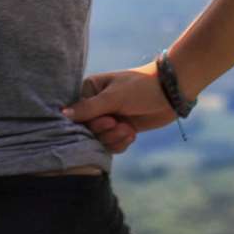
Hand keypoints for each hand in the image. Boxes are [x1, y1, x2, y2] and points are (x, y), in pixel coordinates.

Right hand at [62, 61, 176, 150]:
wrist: (171, 92)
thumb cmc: (141, 88)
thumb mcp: (114, 97)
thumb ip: (88, 108)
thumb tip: (62, 114)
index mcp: (90, 90)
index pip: (76, 115)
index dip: (89, 123)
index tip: (108, 120)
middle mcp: (96, 105)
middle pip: (87, 130)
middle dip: (104, 132)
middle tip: (118, 123)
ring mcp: (109, 118)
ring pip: (100, 140)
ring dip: (114, 139)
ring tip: (128, 130)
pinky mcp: (121, 129)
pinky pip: (112, 146)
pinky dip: (121, 144)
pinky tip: (132, 136)